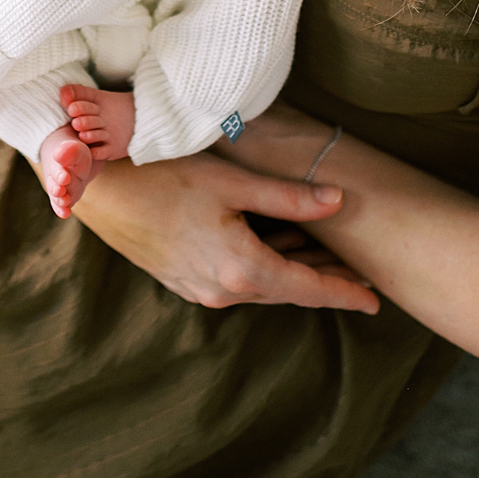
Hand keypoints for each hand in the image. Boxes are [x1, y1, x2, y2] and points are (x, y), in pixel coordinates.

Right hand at [72, 151, 379, 312]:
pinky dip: (262, 266)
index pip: (309, 290)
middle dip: (324, 279)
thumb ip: (287, 197)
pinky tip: (272, 243)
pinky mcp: (183, 280)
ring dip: (292, 271)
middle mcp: (223, 291)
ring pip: (261, 285)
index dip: (345, 293)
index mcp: (242, 270)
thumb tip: (338, 202)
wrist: (101, 189)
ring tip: (322, 253)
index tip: (377, 301)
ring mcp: (200, 289)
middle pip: (287, 290)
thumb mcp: (232, 181)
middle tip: (357, 270)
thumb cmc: (164, 176)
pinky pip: (236, 281)